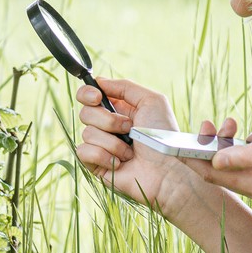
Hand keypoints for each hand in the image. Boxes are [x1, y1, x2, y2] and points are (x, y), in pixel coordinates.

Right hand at [73, 76, 199, 209]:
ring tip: (130, 152)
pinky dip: (103, 156)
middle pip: (85, 112)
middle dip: (108, 120)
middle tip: (128, 128)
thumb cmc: (164, 136)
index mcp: (119, 110)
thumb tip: (98, 82)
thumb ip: (125, 87)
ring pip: (86, 133)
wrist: (167, 170)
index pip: (88, 95)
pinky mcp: (97, 166)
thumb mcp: (152, 101)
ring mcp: (101, 147)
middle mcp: (108, 127)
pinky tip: (120, 163)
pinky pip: (83, 152)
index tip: (97, 97)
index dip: (87, 93)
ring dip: (112, 142)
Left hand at [184, 106, 251, 205]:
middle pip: (223, 172)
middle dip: (210, 148)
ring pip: (235, 164)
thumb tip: (216, 162)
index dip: (195, 160)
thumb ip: (245, 154)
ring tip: (233, 123)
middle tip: (208, 124)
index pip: (217, 177)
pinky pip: (250, 160)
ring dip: (230, 143)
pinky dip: (248, 144)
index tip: (176, 145)